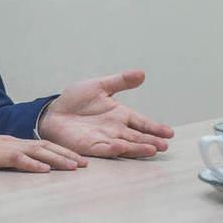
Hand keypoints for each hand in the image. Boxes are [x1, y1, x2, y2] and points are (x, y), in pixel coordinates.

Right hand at [0, 129, 87, 171]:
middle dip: (67, 154)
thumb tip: (30, 166)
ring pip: (37, 151)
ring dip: (57, 158)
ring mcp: (7, 147)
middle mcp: (15, 142)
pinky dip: (33, 164)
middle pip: (46, 146)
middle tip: (85, 163)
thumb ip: (13, 158)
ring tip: (73, 166)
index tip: (78, 159)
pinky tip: (45, 169)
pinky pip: (18, 159)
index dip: (62, 151)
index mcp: (16, 143)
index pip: (44, 145)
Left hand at [38, 70, 174, 157]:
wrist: (53, 112)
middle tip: (164, 145)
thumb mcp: (99, 86)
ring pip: (125, 145)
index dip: (155, 127)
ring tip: (152, 149)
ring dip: (138, 148)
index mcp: (120, 114)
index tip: (169, 132)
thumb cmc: (76, 100)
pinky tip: (121, 147)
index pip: (141, 122)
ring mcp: (105, 139)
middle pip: (137, 137)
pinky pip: (104, 148)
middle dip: (151, 141)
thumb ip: (120, 81)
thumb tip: (142, 73)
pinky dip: (113, 149)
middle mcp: (116, 129)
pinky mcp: (91, 146)